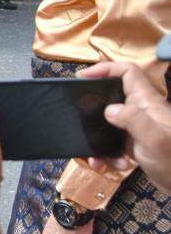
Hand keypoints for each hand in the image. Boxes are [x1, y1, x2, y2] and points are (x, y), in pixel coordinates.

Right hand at [84, 62, 170, 193]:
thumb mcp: (154, 139)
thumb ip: (133, 119)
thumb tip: (108, 109)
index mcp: (147, 102)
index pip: (127, 72)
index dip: (105, 69)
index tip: (83, 77)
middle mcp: (141, 111)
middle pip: (112, 94)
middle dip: (93, 105)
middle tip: (79, 114)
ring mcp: (137, 127)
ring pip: (108, 121)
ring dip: (97, 137)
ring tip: (96, 153)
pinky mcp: (134, 143)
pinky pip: (112, 142)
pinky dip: (107, 154)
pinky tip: (113, 164)